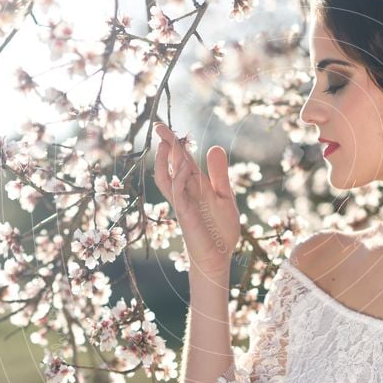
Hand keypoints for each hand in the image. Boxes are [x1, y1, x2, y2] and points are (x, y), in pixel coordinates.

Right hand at [152, 121, 239, 273]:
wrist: (219, 257)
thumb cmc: (220, 230)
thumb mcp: (224, 196)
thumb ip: (219, 174)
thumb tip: (214, 146)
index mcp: (195, 186)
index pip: (182, 160)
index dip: (175, 144)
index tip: (166, 127)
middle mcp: (185, 192)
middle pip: (171, 165)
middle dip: (165, 146)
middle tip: (158, 126)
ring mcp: (183, 203)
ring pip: (168, 177)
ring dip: (168, 160)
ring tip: (168, 141)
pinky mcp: (185, 215)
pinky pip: (178, 194)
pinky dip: (180, 178)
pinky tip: (186, 165)